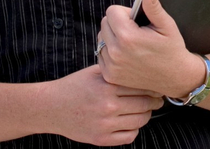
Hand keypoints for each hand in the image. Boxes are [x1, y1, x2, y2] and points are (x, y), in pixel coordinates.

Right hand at [42, 65, 162, 145]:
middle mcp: (107, 105)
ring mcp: (105, 124)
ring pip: (140, 120)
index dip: (151, 85)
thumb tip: (140, 70)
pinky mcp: (101, 139)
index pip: (140, 86)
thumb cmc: (74, 86)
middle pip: (144, 104)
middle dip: (154, 100)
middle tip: (158, 97)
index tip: (157, 84)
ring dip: (146, 114)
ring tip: (145, 108)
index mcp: (107, 85)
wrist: (52, 107)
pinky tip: (132, 121)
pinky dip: (135, 129)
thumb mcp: (94, 72)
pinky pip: (129, 136)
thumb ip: (116, 71)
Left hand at [97, 0, 204, 97]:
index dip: (125, 12)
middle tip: (134, 30)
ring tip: (129, 42)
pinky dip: (110, 51)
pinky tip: (125, 54)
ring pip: (101, 38)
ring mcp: (111, 66)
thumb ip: (154, 8)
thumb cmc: (172, 49)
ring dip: (112, 36)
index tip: (135, 20)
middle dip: (117, 22)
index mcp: (128, 37)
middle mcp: (116, 52)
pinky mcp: (109, 76)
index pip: (112, 11)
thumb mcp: (167, 26)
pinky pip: (101, 54)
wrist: (175, 78)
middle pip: (105, 23)